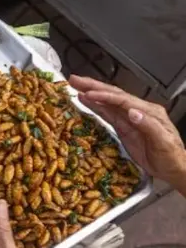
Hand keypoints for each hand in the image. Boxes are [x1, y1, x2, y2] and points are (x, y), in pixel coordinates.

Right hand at [70, 75, 185, 187]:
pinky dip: (95, 106)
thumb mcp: (163, 141)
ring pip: (108, 102)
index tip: (88, 93)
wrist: (173, 168)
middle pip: (113, 95)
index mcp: (149, 111)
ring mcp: (130, 119)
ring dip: (91, 93)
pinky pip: (107, 114)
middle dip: (94, 86)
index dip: (105, 96)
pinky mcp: (124, 127)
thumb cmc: (171, 155)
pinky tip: (85, 100)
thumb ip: (148, 125)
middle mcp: (138, 111)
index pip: (123, 100)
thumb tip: (132, 112)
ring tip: (75, 86)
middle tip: (74, 79)